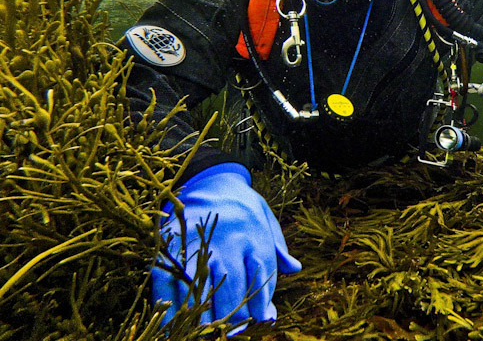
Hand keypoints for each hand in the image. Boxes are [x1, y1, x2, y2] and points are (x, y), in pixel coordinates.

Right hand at [152, 163, 301, 326]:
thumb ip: (277, 247)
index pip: (262, 274)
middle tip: (231, 335)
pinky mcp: (171, 242)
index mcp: (254, 232)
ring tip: (206, 335)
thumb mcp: (265, 219)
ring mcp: (199, 239)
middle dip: (233, 315)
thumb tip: (295, 269)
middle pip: (232, 286)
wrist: (208, 176)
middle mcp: (228, 237)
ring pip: (202, 286)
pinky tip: (174, 325)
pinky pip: (170, 279)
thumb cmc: (241, 205)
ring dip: (203, 316)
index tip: (262, 320)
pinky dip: (170, 306)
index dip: (262, 302)